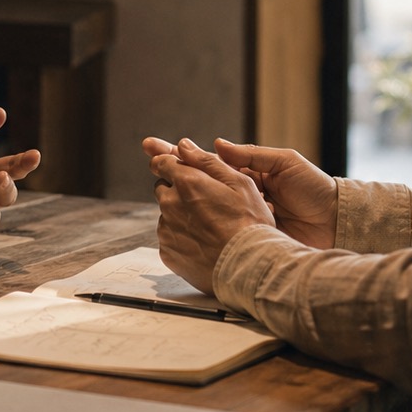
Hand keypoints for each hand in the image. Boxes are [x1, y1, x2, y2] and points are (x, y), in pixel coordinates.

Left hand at [143, 136, 275, 292]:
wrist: (248, 267)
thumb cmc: (249, 223)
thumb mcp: (239, 183)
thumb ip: (207, 161)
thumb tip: (183, 145)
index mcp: (187, 183)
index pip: (162, 162)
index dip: (171, 164)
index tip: (179, 170)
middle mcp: (170, 204)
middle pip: (163, 189)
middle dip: (178, 191)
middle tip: (204, 203)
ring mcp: (166, 230)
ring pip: (166, 215)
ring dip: (180, 216)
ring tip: (209, 228)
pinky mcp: (167, 252)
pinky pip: (169, 239)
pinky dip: (181, 238)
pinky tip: (203, 243)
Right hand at [143, 137, 337, 249]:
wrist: (334, 221)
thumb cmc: (314, 188)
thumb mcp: (285, 163)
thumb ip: (251, 155)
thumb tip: (216, 145)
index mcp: (248, 173)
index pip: (209, 160)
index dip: (183, 153)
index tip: (157, 145)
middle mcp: (239, 193)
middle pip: (199, 181)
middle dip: (172, 169)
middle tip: (148, 158)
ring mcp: (240, 215)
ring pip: (204, 205)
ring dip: (180, 196)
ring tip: (157, 184)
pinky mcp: (246, 234)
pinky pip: (218, 229)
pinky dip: (199, 225)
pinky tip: (179, 220)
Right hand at [214, 139, 337, 248]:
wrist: (334, 221)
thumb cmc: (314, 187)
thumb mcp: (284, 162)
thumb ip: (252, 154)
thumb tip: (218, 143)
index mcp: (254, 174)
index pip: (224, 168)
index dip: (208, 166)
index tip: (194, 165)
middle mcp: (249, 194)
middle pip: (221, 191)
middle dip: (217, 190)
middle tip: (216, 189)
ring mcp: (252, 216)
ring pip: (228, 211)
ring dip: (232, 208)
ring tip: (241, 205)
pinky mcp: (256, 235)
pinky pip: (240, 230)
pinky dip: (240, 226)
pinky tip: (244, 223)